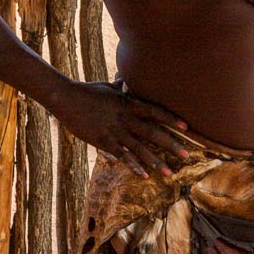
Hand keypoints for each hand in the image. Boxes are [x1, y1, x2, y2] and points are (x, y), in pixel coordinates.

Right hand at [56, 80, 190, 175]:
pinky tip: (144, 176)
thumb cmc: (88, 91)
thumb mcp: (108, 87)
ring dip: (156, 162)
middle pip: (154, 133)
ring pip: (141, 149)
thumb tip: (125, 77)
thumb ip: (120, 85)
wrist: (66, 98)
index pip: (156, 112)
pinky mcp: (104, 141)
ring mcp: (115, 131)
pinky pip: (122, 156)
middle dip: (172, 145)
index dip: (172, 119)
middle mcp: (126, 118)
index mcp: (129, 103)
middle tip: (187, 155)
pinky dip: (134, 166)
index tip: (186, 128)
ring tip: (169, 173)